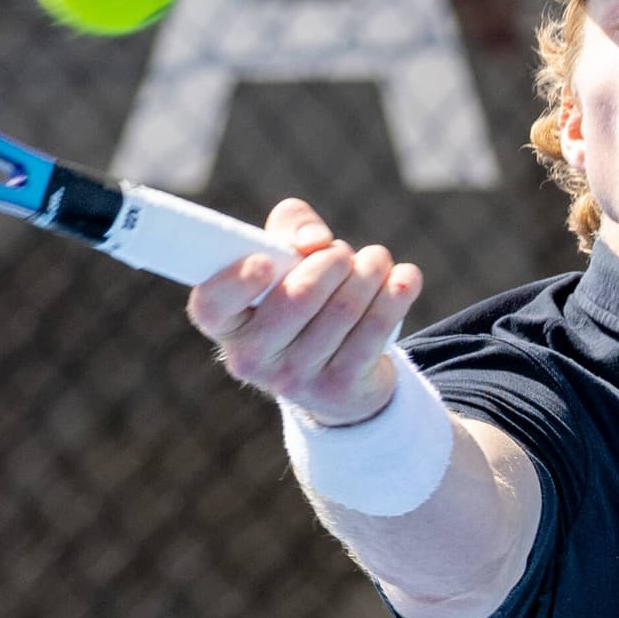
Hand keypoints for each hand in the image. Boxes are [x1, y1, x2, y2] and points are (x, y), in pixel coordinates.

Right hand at [185, 198, 426, 425]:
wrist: (336, 381)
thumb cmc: (300, 301)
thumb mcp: (286, 261)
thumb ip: (289, 230)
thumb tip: (314, 242)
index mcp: (227, 323)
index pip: (211, 306)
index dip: (236, 282)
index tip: (267, 261)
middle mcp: (252, 357)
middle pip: (296, 298)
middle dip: (332, 261)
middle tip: (344, 252)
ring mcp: (295, 379)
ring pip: (342, 310)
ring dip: (368, 272)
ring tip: (376, 260)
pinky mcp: (338, 388)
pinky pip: (374, 331)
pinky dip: (395, 295)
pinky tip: (406, 277)